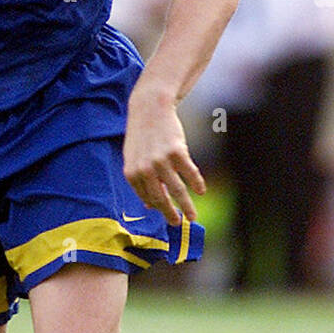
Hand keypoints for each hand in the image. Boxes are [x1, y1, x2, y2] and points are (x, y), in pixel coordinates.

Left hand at [123, 81, 204, 225]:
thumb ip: (140, 181)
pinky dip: (197, 183)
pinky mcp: (176, 151)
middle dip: (172, 214)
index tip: (169, 218)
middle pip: (161, 199)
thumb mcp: (134, 158)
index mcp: (131, 173)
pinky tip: (202, 191)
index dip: (160, 209)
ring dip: (187, 206)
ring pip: (177, 191)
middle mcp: (144, 170)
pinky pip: (190, 173)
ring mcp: (160, 161)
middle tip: (179, 224)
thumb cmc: (143, 136)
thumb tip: (149, 205)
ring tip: (193, 217)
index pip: (148, 198)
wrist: (149, 108)